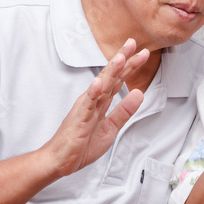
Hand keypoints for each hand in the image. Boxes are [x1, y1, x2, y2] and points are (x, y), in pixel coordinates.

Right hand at [45, 38, 149, 177]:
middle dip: (122, 60)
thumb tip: (140, 93)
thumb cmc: (82, 144)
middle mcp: (93, 100)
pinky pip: (86, 105)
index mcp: (101, 101)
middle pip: (110, 76)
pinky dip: (92, 93)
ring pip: (100, 87)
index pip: (118, 80)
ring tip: (120, 58)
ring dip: (110, 72)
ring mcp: (85, 108)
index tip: (142, 52)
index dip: (130, 66)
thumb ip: (124, 110)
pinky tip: (98, 83)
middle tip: (133, 43)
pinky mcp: (79, 120)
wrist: (60, 160)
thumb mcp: (111, 127)